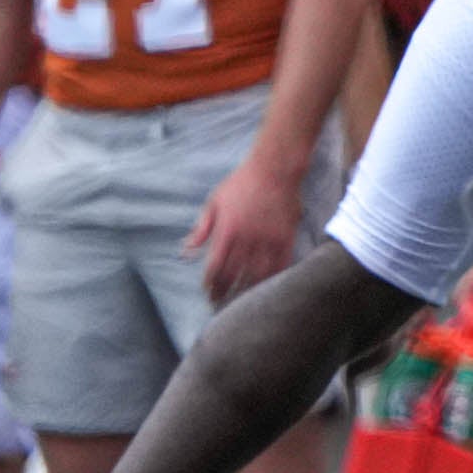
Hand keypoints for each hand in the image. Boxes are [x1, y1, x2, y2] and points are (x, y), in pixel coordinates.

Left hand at [185, 163, 303, 300]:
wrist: (275, 168)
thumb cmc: (241, 183)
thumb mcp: (213, 201)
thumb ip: (201, 228)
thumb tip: (186, 250)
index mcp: (227, 230)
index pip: (215, 266)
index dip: (210, 283)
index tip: (208, 292)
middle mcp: (247, 238)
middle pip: (234, 274)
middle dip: (225, 291)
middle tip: (221, 303)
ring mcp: (268, 239)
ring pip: (257, 273)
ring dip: (247, 289)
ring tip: (241, 299)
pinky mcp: (286, 237)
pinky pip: (281, 263)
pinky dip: (273, 277)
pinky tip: (268, 285)